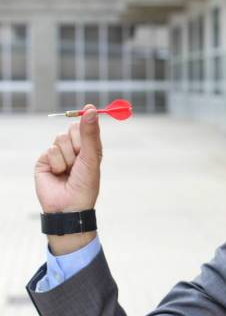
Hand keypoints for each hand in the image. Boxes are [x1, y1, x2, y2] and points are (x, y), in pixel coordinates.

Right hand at [35, 105, 101, 252]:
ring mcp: (58, 154)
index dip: (88, 120)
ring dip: (68, 156)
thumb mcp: (91, 157)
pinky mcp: (44, 160)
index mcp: (89, 148)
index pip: (87, 126)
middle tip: (80, 158)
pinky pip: (50, 150)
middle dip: (78, 142)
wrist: (69, 206)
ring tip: (69, 171)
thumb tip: (91, 109)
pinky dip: (57, 162)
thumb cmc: (86, 184)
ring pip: (60, 138)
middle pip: (72, 128)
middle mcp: (74, 149)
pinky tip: (58, 174)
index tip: (90, 109)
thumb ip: (89, 134)